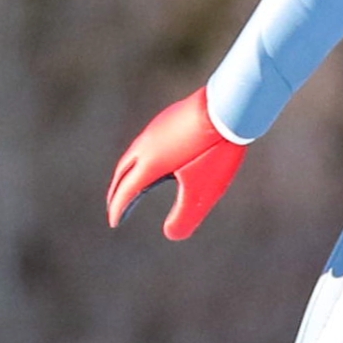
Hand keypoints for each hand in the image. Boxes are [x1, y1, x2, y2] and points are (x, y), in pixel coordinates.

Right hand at [107, 88, 247, 240]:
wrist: (227, 107)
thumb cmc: (215, 150)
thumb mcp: (202, 190)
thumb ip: (185, 216)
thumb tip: (171, 235)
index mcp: (150, 164)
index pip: (126, 191)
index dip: (119, 209)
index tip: (114, 222)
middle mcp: (146, 145)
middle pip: (122, 172)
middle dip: (117, 191)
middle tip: (116, 206)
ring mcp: (155, 129)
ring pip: (133, 155)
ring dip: (127, 173)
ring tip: (132, 184)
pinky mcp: (166, 119)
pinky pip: (146, 142)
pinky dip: (141, 157)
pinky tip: (157, 158)